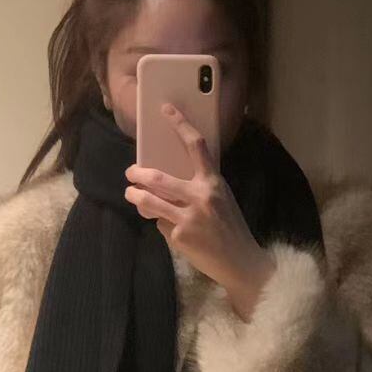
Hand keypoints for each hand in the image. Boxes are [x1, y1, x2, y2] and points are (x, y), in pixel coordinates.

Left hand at [126, 106, 276, 319]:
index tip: (166, 110)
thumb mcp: (221, 199)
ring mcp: (188, 217)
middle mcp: (200, 195)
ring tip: (131, 194)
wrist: (240, 262)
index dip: (180, 124)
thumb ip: (198, 187)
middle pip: (157, 178)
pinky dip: (161, 224)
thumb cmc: (230, 228)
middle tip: (131, 173)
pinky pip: (160, 224)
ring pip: (148, 201)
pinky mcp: (179, 236)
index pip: (196, 146)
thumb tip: (167, 181)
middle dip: (137, 174)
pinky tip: (172, 230)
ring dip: (135, 196)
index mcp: (214, 182)